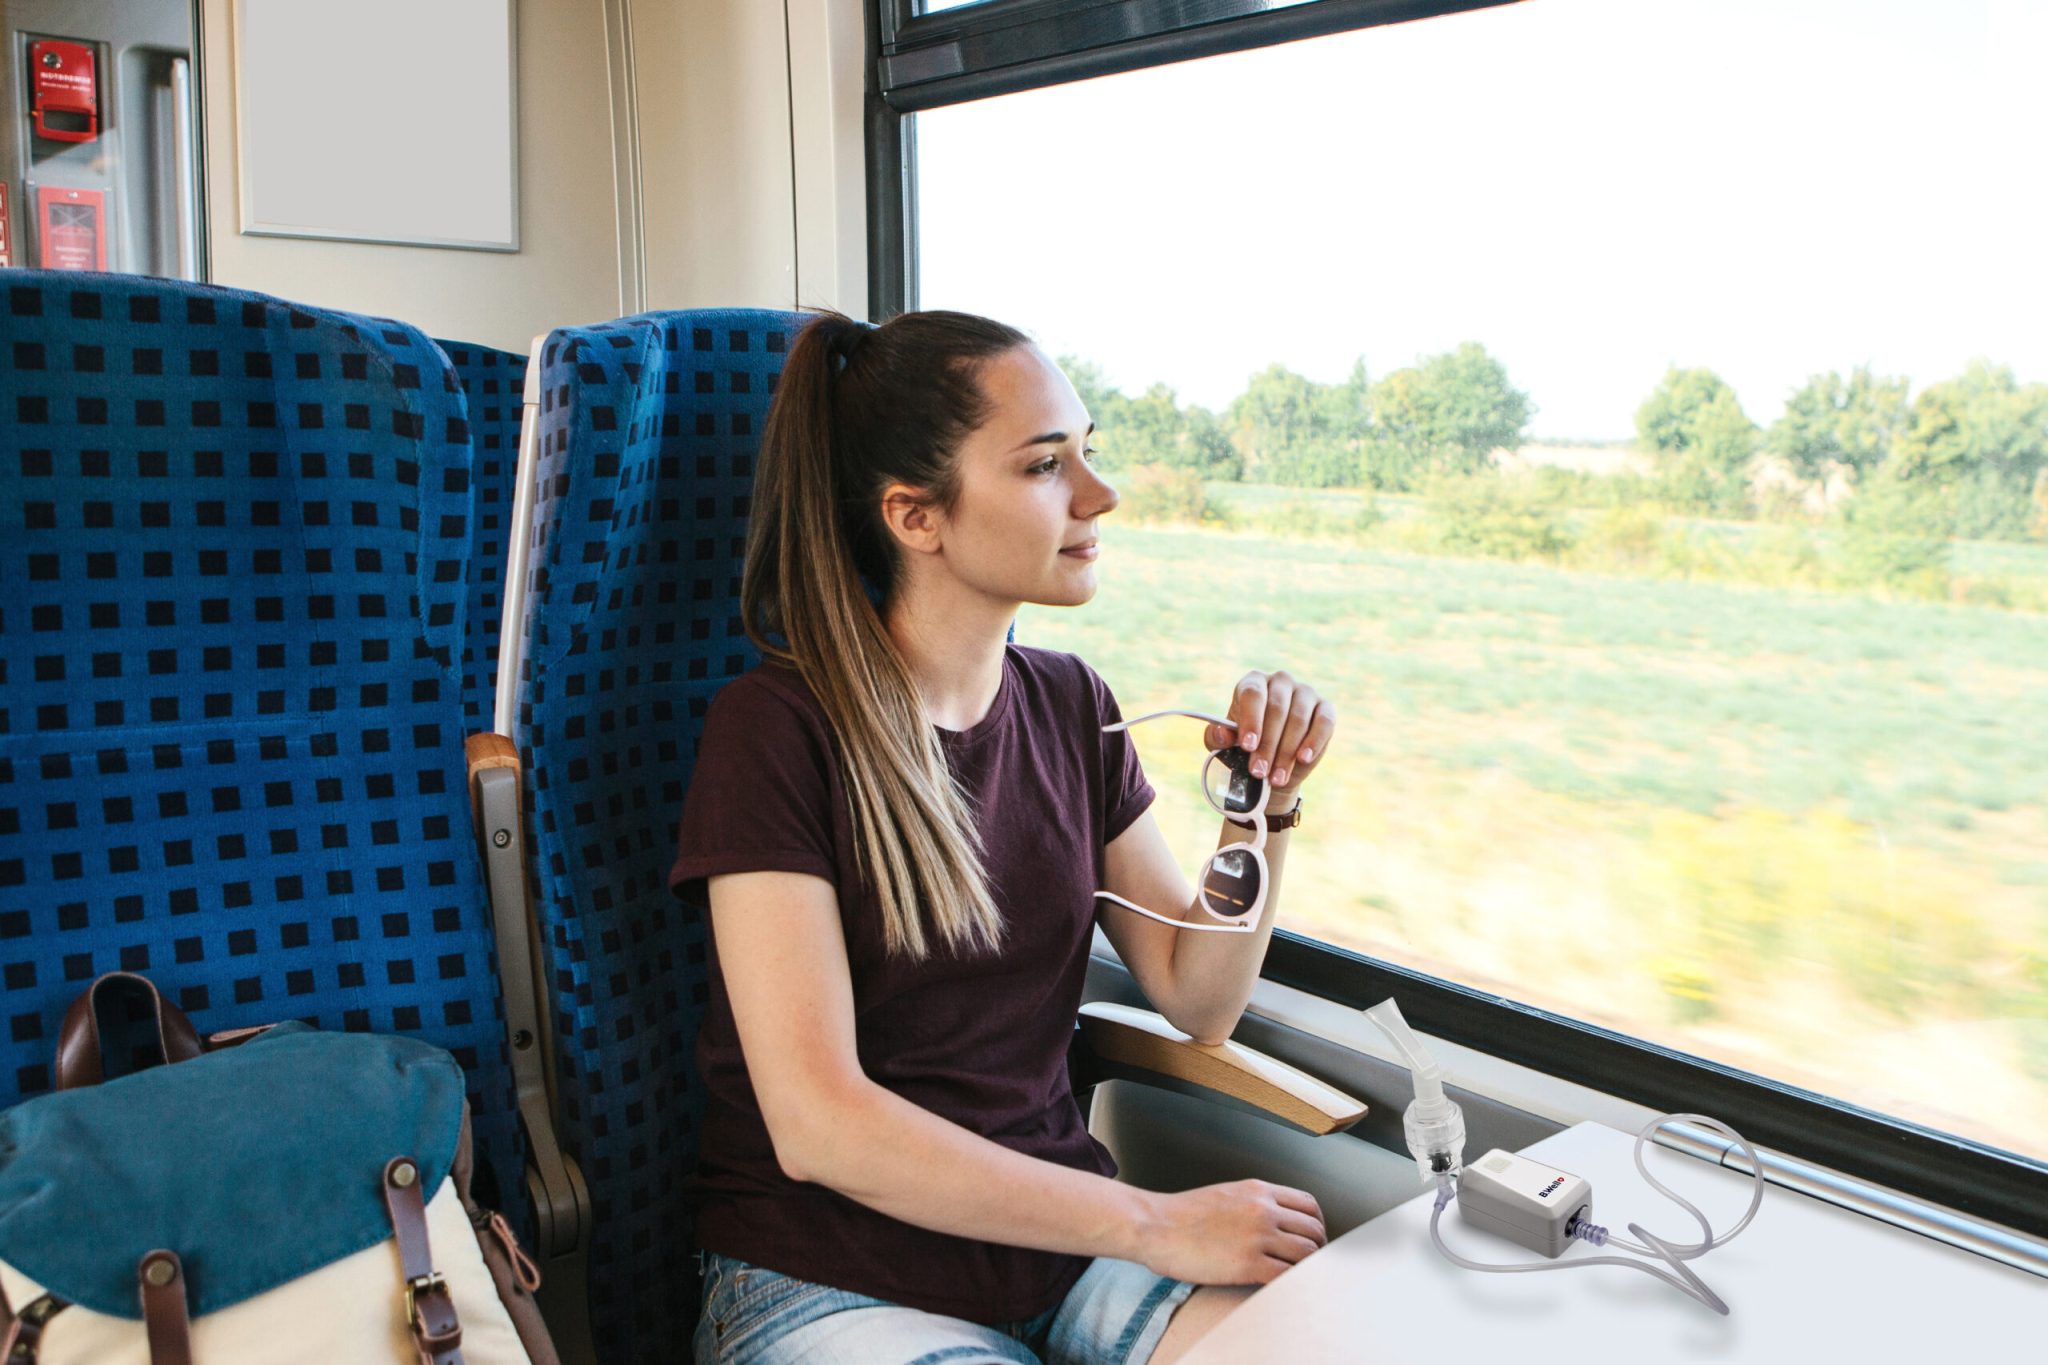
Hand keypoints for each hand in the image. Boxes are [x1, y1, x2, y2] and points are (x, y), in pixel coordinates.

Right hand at [1132, 1180, 1327, 1285]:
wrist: (1154, 1225)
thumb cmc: (1181, 1215)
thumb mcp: (1225, 1195)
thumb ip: (1253, 1203)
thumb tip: (1273, 1221)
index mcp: (1258, 1190)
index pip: (1308, 1204)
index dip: (1316, 1224)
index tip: (1313, 1238)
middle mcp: (1263, 1209)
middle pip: (1313, 1229)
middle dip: (1318, 1248)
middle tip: (1310, 1263)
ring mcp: (1258, 1236)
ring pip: (1307, 1253)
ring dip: (1309, 1268)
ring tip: (1300, 1278)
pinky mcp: (1249, 1264)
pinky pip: (1288, 1276)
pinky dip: (1293, 1284)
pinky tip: (1285, 1288)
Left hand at [1203, 670, 1334, 795]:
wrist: (1272, 764)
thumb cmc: (1245, 747)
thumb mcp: (1224, 745)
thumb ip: (1217, 738)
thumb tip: (1222, 734)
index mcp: (1253, 683)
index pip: (1253, 695)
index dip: (1251, 720)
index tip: (1247, 746)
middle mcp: (1280, 682)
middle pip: (1277, 709)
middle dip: (1267, 745)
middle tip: (1258, 771)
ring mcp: (1305, 693)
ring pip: (1298, 719)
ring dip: (1287, 752)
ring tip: (1276, 777)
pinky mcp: (1325, 709)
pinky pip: (1324, 722)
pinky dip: (1314, 741)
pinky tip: (1303, 758)